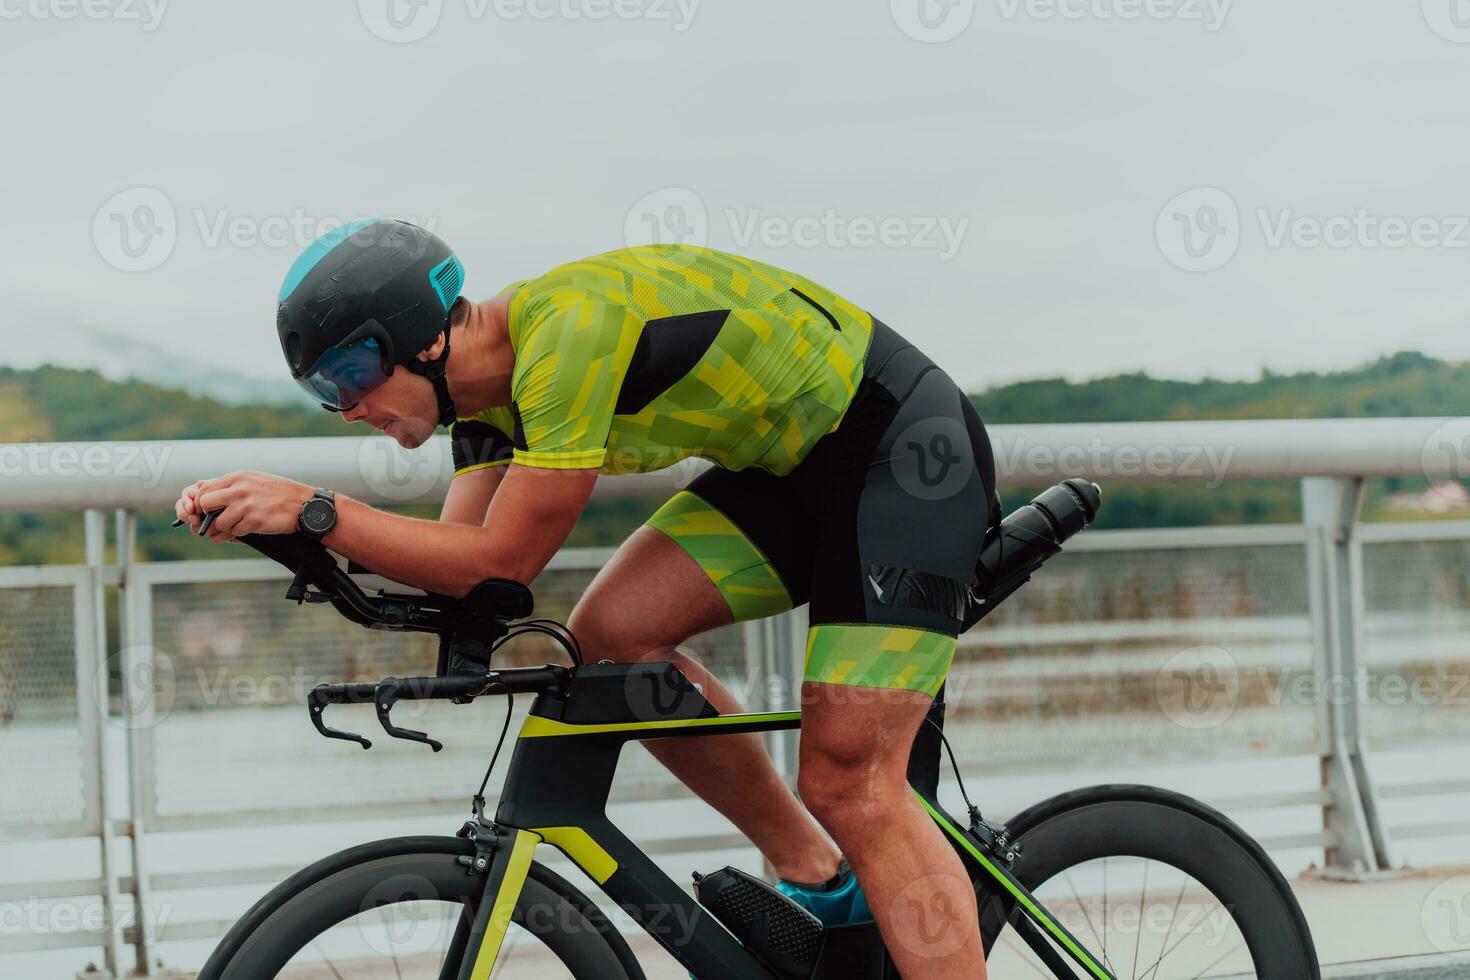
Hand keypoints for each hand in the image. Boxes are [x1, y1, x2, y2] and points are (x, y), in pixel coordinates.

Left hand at [179, 472, 315, 542]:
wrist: (304, 504)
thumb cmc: (278, 492)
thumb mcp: (253, 479)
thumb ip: (229, 483)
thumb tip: (200, 485)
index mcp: (237, 477)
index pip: (204, 490)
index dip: (202, 503)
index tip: (208, 511)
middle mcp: (239, 490)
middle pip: (205, 505)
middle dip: (209, 515)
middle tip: (218, 520)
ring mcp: (246, 506)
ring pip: (219, 522)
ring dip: (225, 528)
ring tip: (235, 526)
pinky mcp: (254, 521)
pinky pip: (235, 532)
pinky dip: (238, 534)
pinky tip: (247, 529)